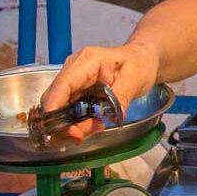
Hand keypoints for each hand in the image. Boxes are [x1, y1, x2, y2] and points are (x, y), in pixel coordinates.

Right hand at [37, 41, 161, 139]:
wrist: (142, 60)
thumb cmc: (138, 64)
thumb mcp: (134, 79)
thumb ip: (120, 97)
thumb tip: (111, 118)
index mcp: (87, 62)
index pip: (62, 85)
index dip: (54, 107)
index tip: (59, 129)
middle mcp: (73, 70)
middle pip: (55, 99)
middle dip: (64, 122)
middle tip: (82, 135)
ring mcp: (73, 81)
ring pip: (59, 108)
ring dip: (73, 124)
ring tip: (97, 125)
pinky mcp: (75, 91)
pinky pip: (69, 111)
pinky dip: (78, 122)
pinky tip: (95, 122)